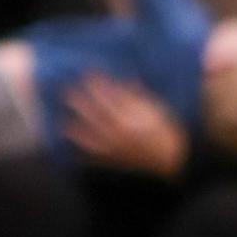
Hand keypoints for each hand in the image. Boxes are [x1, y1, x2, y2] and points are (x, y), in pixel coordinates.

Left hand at [63, 76, 188, 176]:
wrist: (171, 161)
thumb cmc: (165, 132)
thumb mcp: (155, 109)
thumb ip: (139, 96)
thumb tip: (126, 79)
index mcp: (132, 119)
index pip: (111, 98)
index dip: (98, 85)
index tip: (87, 73)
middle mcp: (121, 134)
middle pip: (96, 116)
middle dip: (81, 103)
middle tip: (67, 91)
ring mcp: (116, 150)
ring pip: (92, 139)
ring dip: (77, 131)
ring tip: (65, 123)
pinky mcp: (115, 163)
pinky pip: (96, 160)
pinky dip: (84, 156)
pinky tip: (73, 152)